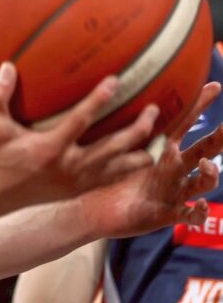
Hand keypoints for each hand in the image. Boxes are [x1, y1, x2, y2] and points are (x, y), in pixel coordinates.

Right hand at [0, 64, 159, 217]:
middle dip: (138, 129)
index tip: (116, 80)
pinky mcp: (77, 190)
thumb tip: (7, 65)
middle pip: (113, 147)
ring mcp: (75, 182)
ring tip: (160, 136)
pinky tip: (142, 156)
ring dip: (141, 152)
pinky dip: (128, 168)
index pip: (81, 121)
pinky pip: (111, 178)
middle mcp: (68, 167)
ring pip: (119, 168)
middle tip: (154, 109)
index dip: (99, 100)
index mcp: (49, 149)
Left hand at [81, 81, 222, 237]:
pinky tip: (200, 206)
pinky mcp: (165, 215)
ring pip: (201, 183)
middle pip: (203, 151)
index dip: (199, 107)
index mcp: (162, 153)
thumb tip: (104, 86)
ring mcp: (173, 193)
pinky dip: (197, 212)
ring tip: (207, 165)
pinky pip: (187, 215)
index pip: (184, 125)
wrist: (92, 213)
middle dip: (218, 138)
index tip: (213, 86)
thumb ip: (114, 127)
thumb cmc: (102, 181)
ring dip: (209, 174)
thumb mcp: (111, 150)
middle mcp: (173, 171)